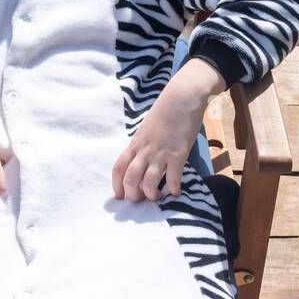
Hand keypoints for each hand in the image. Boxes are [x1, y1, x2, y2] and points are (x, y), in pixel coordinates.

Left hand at [112, 58, 224, 201]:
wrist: (181, 98)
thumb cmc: (164, 113)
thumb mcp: (145, 130)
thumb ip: (141, 146)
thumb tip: (140, 162)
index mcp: (135, 144)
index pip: (118, 168)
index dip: (117, 186)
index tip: (120, 196)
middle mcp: (144, 151)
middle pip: (130, 180)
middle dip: (133, 195)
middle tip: (141, 200)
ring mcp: (160, 153)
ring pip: (148, 182)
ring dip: (151, 195)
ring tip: (157, 196)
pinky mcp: (178, 154)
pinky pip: (173, 178)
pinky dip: (174, 189)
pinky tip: (176, 191)